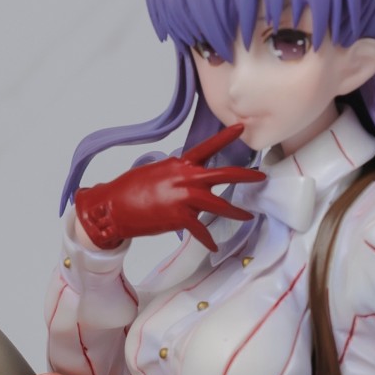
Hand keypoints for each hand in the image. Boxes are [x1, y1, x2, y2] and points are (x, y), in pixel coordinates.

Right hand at [72, 123, 263, 250]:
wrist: (113, 207)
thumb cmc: (128, 189)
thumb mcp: (154, 171)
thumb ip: (174, 172)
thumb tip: (185, 177)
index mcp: (179, 164)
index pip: (207, 147)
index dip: (225, 137)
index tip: (241, 128)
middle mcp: (185, 178)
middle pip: (223, 175)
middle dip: (245, 176)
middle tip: (260, 177)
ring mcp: (184, 198)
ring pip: (219, 205)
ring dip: (236, 212)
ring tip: (248, 216)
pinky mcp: (180, 217)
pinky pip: (201, 230)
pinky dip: (208, 240)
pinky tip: (214, 247)